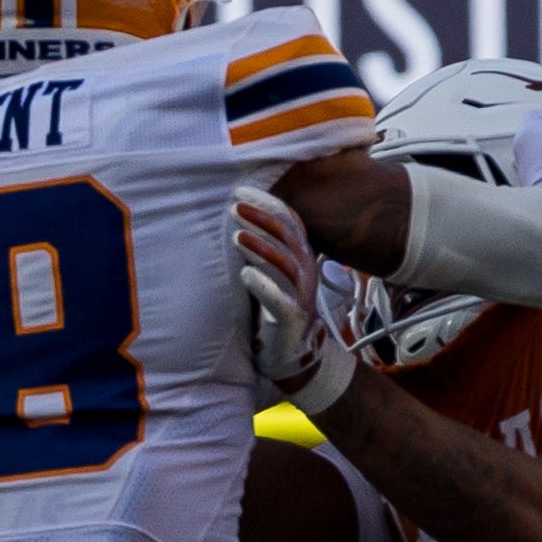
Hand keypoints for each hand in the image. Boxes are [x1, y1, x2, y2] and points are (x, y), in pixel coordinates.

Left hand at [235, 182, 356, 413]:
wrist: (291, 349)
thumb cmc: (276, 303)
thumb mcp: (272, 270)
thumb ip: (263, 245)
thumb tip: (240, 214)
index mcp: (302, 256)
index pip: (290, 221)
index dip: (269, 204)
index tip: (242, 191)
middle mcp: (306, 271)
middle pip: (289, 238)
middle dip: (262, 219)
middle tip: (234, 207)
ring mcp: (302, 295)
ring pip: (286, 265)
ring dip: (261, 248)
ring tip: (237, 236)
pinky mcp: (291, 318)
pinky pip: (280, 300)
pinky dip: (264, 285)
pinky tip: (246, 274)